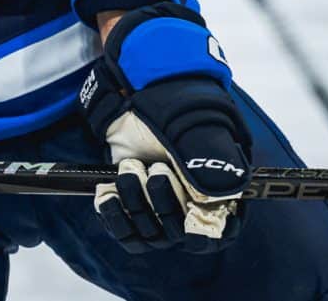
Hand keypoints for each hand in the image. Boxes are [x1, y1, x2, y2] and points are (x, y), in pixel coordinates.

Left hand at [79, 3, 251, 252]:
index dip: (203, 231)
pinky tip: (107, 192)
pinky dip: (113, 215)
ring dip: (136, 203)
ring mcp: (160, 208)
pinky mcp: (131, 204)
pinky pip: (124, 230)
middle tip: (157, 168)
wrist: (143, 92)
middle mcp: (190, 208)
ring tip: (132, 167)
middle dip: (164, 203)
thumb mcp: (200, 129)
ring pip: (149, 233)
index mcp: (220, 194)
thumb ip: (212, 161)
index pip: (217, 234)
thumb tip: (217, 196)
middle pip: (177, 235)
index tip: (189, 212)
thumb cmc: (179, 109)